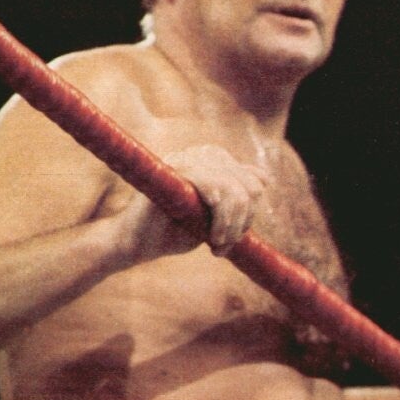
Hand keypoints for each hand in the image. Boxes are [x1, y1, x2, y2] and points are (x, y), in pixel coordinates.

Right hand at [108, 144, 269, 261]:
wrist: (135, 243)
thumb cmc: (172, 232)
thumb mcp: (214, 217)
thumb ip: (236, 199)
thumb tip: (264, 178)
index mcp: (211, 161)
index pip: (253, 180)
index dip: (250, 213)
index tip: (232, 238)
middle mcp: (199, 154)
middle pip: (248, 183)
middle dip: (243, 220)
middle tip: (224, 244)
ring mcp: (186, 159)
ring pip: (233, 187)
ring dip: (231, 224)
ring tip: (218, 244)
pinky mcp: (174, 171)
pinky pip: (213, 186)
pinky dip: (220, 217)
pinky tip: (211, 237)